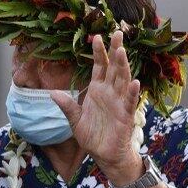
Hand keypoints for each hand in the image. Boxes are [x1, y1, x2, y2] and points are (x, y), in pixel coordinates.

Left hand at [51, 31, 143, 184]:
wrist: (103, 154)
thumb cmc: (92, 135)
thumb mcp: (74, 120)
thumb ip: (66, 105)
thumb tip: (52, 93)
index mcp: (97, 91)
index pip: (99, 67)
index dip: (99, 53)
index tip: (96, 37)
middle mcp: (110, 93)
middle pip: (114, 68)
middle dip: (115, 51)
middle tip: (117, 33)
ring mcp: (119, 103)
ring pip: (123, 81)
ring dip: (123, 66)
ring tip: (121, 51)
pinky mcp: (125, 116)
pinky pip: (130, 102)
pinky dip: (133, 93)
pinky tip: (135, 82)